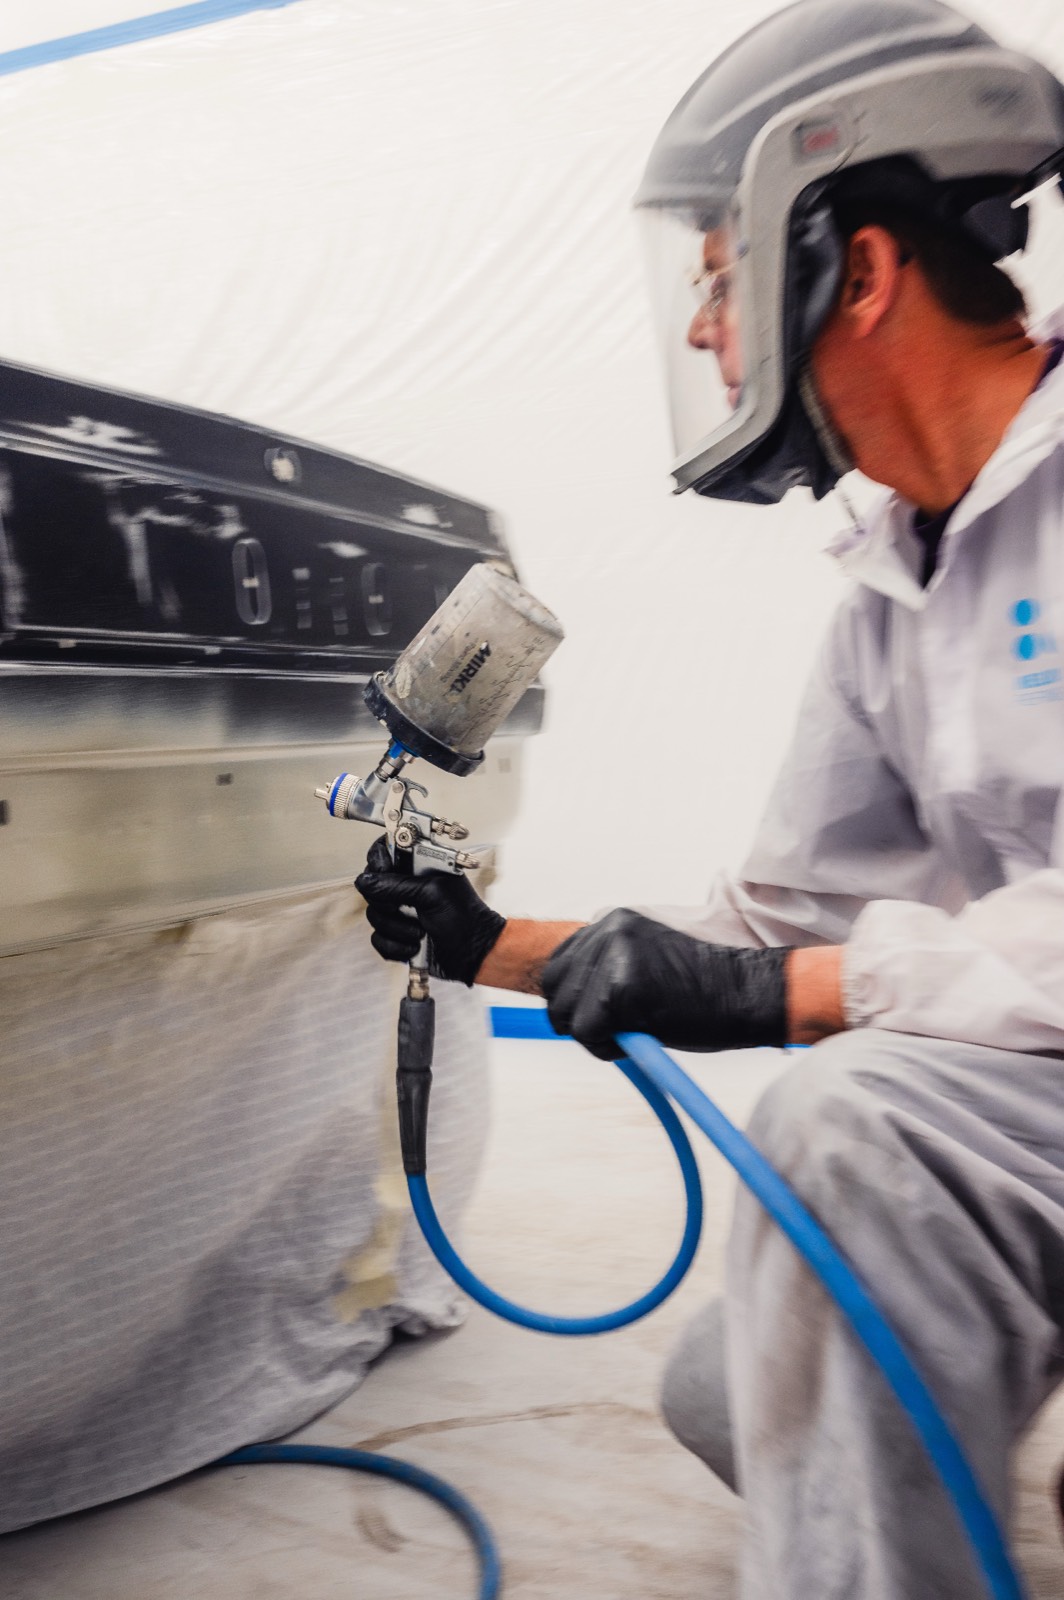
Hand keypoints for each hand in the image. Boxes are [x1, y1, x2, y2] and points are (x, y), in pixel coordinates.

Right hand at [354, 834, 506, 985]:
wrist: (475, 955)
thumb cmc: (466, 920)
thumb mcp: (432, 895)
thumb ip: (396, 885)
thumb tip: (365, 881)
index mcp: (419, 867)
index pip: (385, 850)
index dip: (379, 861)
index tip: (383, 873)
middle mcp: (407, 886)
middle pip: (373, 887)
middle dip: (391, 905)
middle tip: (411, 910)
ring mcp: (400, 911)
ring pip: (374, 915)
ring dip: (397, 929)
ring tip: (421, 932)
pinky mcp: (396, 935)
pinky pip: (378, 939)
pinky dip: (396, 946)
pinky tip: (415, 946)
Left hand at [541, 908, 789, 1059]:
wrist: (746, 995)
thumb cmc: (702, 991)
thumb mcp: (644, 964)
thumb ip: (606, 970)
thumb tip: (564, 1000)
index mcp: (612, 920)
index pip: (560, 964)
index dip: (575, 999)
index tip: (602, 1015)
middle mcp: (607, 929)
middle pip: (554, 988)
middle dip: (578, 1018)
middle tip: (618, 1030)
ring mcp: (612, 955)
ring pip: (566, 1013)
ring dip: (595, 1035)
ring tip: (635, 1032)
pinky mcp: (619, 987)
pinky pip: (586, 1032)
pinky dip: (607, 1048)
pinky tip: (640, 1038)